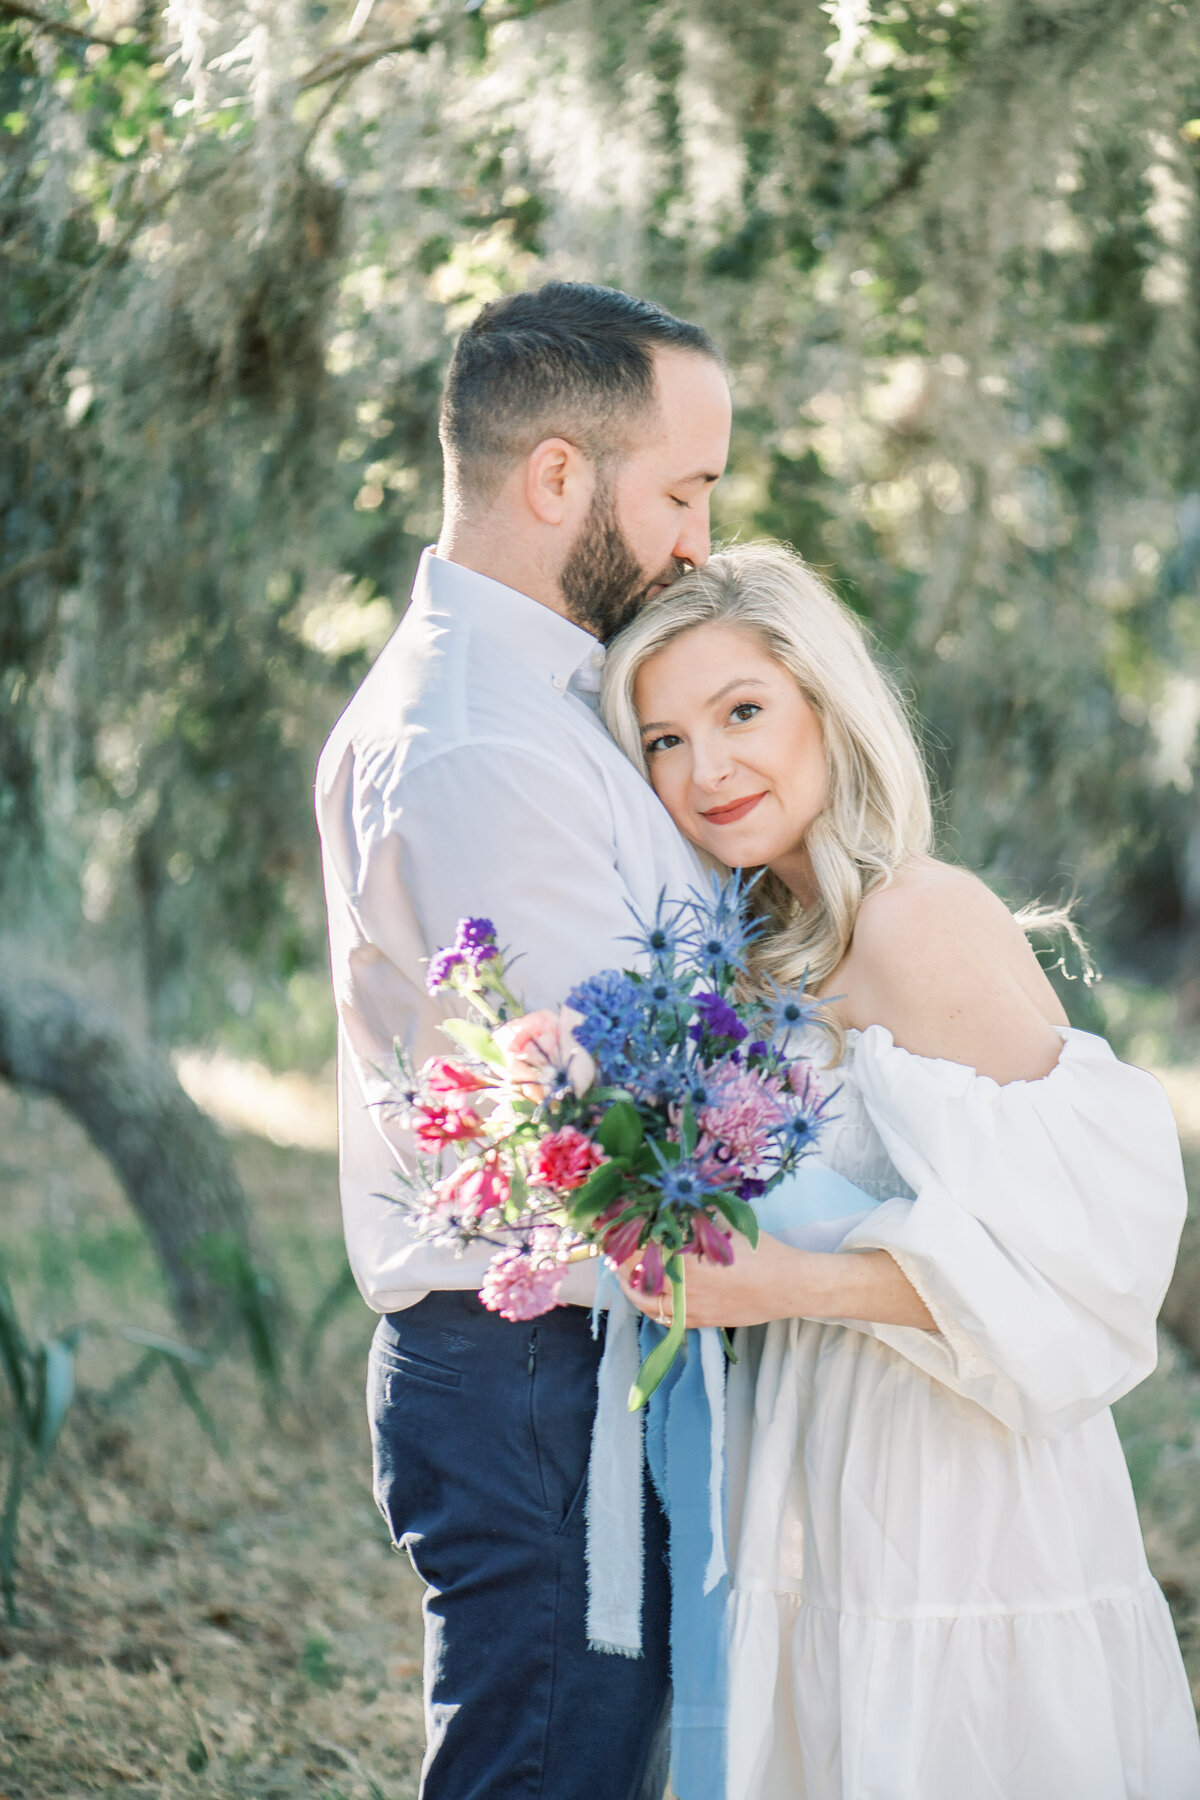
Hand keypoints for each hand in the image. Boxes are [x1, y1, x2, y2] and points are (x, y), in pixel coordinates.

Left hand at [615, 1230, 809, 1329]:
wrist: (788, 1286)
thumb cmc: (761, 1252)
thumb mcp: (727, 1224)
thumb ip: (697, 1214)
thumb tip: (676, 1197)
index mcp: (686, 1262)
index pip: (640, 1251)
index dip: (623, 1240)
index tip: (614, 1228)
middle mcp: (682, 1289)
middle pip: (637, 1277)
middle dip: (621, 1263)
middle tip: (613, 1249)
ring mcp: (690, 1309)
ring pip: (646, 1303)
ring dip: (631, 1288)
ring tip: (624, 1273)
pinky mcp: (701, 1321)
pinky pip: (666, 1319)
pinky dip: (651, 1307)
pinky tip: (649, 1294)